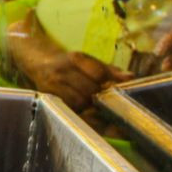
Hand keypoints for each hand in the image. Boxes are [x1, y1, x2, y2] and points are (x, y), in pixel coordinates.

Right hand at [6, 14, 130, 109]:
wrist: (40, 63)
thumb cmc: (71, 64)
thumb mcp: (90, 61)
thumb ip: (111, 70)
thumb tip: (131, 78)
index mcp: (75, 58)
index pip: (98, 72)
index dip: (109, 83)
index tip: (116, 88)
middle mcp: (61, 71)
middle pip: (89, 89)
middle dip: (101, 97)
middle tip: (108, 101)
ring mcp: (52, 85)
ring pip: (79, 102)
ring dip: (90, 107)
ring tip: (96, 107)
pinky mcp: (48, 97)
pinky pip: (69, 109)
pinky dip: (80, 113)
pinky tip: (86, 113)